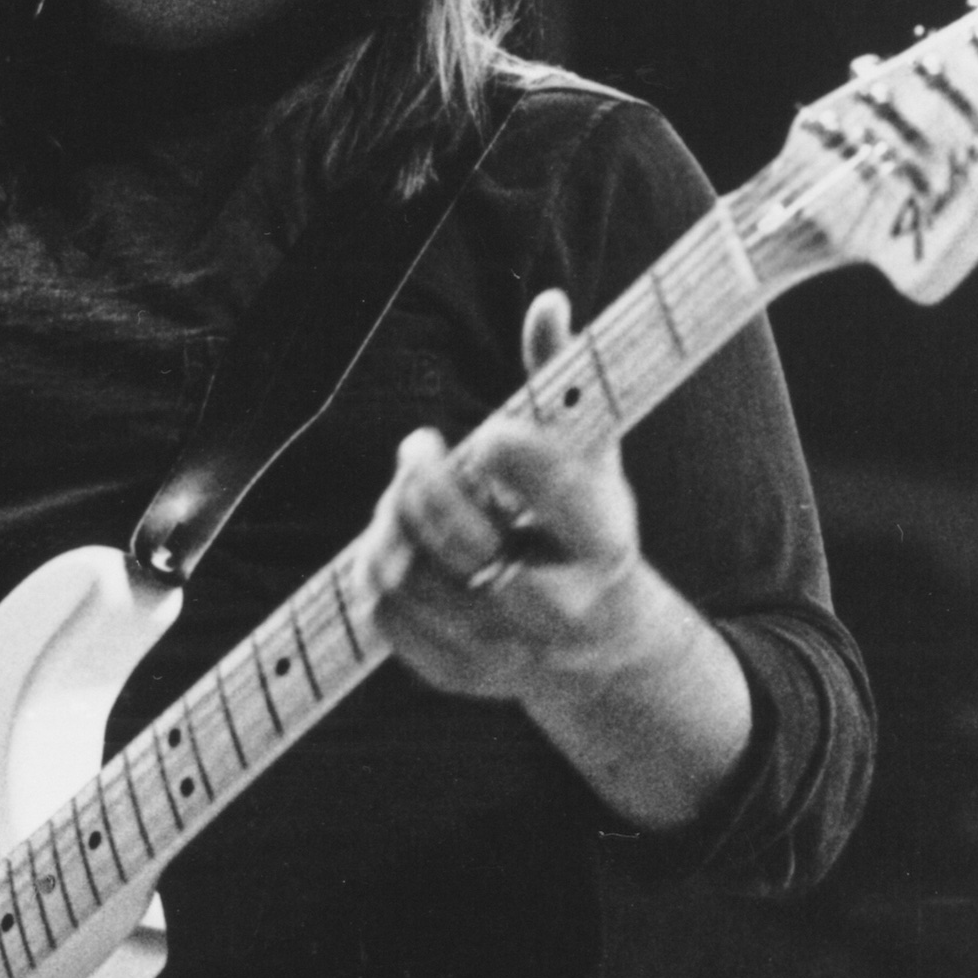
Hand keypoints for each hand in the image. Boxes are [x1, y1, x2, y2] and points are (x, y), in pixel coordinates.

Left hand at [358, 289, 648, 707]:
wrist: (600, 641)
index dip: (505, 450)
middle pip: (464, 543)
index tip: (488, 435)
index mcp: (605, 544)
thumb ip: (564, 382)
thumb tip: (546, 302)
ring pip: (412, 581)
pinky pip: (387, 623)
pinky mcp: (463, 675)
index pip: (547, 488)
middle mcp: (561, 607)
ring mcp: (508, 648)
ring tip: (398, 495)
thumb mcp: (594, 458)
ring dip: (389, 523)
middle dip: (424, 484)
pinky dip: (372, 575)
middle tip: (418, 448)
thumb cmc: (587, 526)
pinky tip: (388, 543)